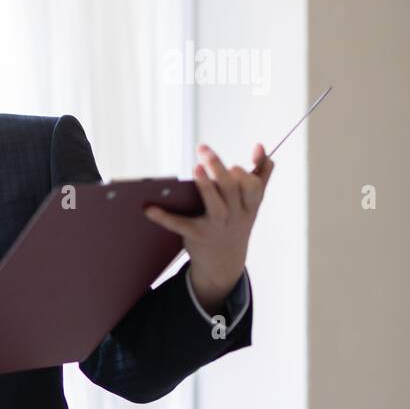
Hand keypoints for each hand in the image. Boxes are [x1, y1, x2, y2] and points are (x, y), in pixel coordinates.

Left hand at [143, 142, 274, 311]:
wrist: (224, 262)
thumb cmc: (236, 221)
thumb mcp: (251, 202)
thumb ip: (260, 174)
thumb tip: (260, 146)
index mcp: (249, 205)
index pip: (253, 189)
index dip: (246, 175)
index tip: (235, 163)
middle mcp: (235, 216)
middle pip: (232, 190)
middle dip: (219, 168)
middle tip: (203, 149)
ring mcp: (216, 227)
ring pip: (215, 206)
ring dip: (206, 186)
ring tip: (196, 167)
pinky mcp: (196, 236)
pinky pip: (180, 226)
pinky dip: (164, 217)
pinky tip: (148, 208)